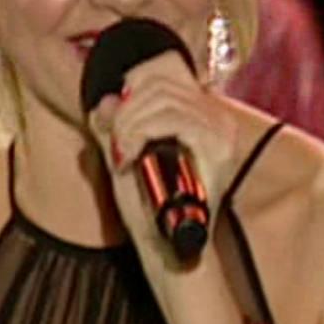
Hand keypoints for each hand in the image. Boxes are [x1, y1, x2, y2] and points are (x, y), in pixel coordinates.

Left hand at [84, 50, 239, 268]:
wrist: (170, 251)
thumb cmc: (149, 210)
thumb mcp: (124, 158)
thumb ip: (113, 126)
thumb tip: (103, 100)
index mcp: (200, 114)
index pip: (164, 72)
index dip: (130, 89)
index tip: (114, 121)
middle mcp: (217, 116)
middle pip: (159, 83)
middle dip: (124, 110)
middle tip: (114, 145)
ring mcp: (221, 129)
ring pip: (162, 97)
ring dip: (128, 123)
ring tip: (121, 154)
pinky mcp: (217, 145)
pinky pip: (171, 118)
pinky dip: (140, 132)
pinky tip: (129, 156)